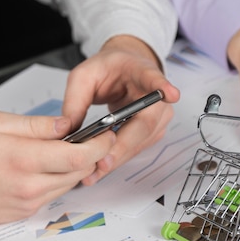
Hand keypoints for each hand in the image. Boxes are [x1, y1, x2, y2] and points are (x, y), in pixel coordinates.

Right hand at [0, 112, 115, 234]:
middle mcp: (29, 186)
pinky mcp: (25, 212)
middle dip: (92, 154)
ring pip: (71, 184)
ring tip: (66, 149)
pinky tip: (48, 166)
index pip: (79, 156)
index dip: (100, 144)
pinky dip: (59, 179)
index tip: (105, 133)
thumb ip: (36, 125)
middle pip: (81, 171)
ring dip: (76, 167)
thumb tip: (66, 124)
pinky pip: (54, 194)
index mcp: (23, 159)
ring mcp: (28, 203)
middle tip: (92, 138)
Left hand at [62, 35, 179, 184]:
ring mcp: (159, 117)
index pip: (156, 80)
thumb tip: (68, 129)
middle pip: (145, 124)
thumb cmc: (109, 69)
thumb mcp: (85, 75)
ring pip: (140, 142)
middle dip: (123, 145)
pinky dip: (117, 158)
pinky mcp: (152, 132)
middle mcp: (157, 98)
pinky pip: (135, 148)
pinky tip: (98, 167)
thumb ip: (75, 99)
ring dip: (118, 157)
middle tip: (102, 162)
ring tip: (93, 172)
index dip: (163, 88)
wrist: (124, 70)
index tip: (171, 94)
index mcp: (143, 73)